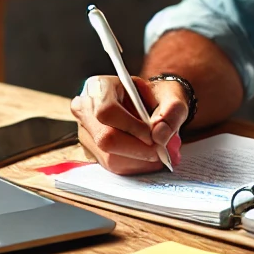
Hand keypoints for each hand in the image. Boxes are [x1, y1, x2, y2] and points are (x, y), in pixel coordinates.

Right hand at [70, 75, 186, 174]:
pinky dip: (133, 166)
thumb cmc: (151, 95)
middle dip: (137, 149)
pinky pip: (110, 166)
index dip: (131, 126)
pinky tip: (148, 160)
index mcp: (99, 87)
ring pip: (107, 158)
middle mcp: (85, 110)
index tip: (152, 135)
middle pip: (105, 139)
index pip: (107, 111)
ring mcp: (84, 132)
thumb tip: (160, 135)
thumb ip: (169, 110)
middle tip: (160, 152)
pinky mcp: (89, 151)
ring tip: (158, 157)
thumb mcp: (164, 92)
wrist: (139, 100)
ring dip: (137, 161)